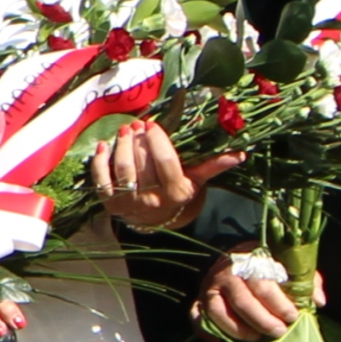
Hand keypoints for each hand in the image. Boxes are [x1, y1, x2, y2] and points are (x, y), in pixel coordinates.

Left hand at [93, 119, 214, 230]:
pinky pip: (101, 180)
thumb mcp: (197, 180)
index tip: (152, 124)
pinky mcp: (110, 203)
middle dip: (138, 140)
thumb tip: (241, 154)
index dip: (158, 141)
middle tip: (137, 123)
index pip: (166, 163)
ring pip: (123, 169)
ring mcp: (129, 203)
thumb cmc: (178, 191)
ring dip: (121, 146)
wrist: (156, 218)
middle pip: (143, 164)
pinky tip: (104, 145)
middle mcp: (152, 200)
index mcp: (176, 192)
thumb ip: (215, 165)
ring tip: (125, 130)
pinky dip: (99, 161)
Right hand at [199, 256, 309, 341]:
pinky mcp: (199, 298)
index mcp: (251, 261)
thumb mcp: (289, 265)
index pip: (263, 284)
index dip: (279, 303)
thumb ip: (306, 280)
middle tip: (279, 332)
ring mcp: (210, 286)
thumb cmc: (269, 264)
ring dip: (238, 329)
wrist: (238, 255)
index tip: (293, 316)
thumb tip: (318, 301)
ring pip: (218, 312)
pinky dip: (203, 331)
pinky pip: (195, 315)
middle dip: (262, 321)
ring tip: (256, 338)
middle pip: (243, 301)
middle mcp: (226, 272)